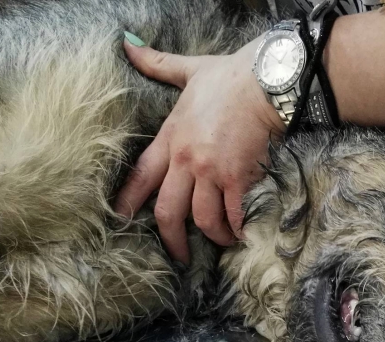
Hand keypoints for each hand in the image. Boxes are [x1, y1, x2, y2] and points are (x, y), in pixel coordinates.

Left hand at [114, 36, 284, 262]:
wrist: (263, 83)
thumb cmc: (228, 77)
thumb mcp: (188, 71)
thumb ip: (157, 64)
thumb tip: (128, 43)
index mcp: (170, 138)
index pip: (141, 175)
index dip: (128, 200)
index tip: (121, 220)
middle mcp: (185, 160)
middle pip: (168, 210)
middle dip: (172, 238)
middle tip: (179, 254)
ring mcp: (211, 171)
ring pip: (201, 218)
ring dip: (211, 236)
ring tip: (221, 241)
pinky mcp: (237, 178)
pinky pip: (231, 214)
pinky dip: (236, 229)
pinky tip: (241, 235)